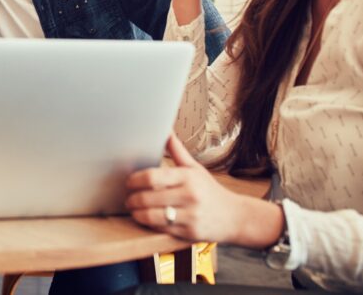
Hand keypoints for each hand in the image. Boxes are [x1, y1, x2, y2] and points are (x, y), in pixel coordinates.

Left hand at [124, 134, 281, 246]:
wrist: (234, 217)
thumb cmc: (209, 190)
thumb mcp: (194, 168)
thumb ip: (176, 150)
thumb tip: (165, 129)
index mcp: (188, 177)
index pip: (152, 177)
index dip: (134, 180)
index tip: (129, 182)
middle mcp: (189, 196)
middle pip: (147, 198)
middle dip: (132, 199)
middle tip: (128, 198)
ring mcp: (190, 216)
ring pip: (151, 216)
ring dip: (136, 213)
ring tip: (133, 209)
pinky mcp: (189, 233)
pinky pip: (160, 229)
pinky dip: (149, 224)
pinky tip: (147, 219)